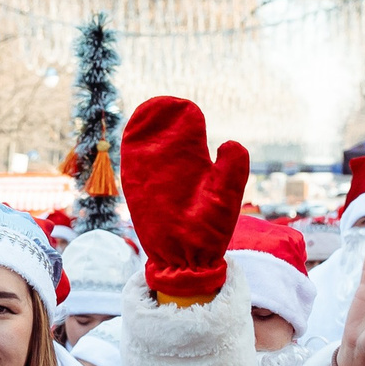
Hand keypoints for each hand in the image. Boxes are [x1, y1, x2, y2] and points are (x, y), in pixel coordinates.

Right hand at [121, 97, 250, 302]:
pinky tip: (132, 134)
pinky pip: (132, 166)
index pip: (189, 133)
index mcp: (198, 165)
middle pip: (165, 135)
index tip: (183, 107)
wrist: (187, 259)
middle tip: (163, 105)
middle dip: (163, 119)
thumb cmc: (211, 230)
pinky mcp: (137, 191)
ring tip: (148, 114)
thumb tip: (228, 141)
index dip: (184, 118)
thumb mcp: (227, 197)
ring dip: (146, 131)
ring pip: (147, 147)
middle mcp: (175, 168)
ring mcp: (154, 179)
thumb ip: (233, 169)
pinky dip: (131, 149)